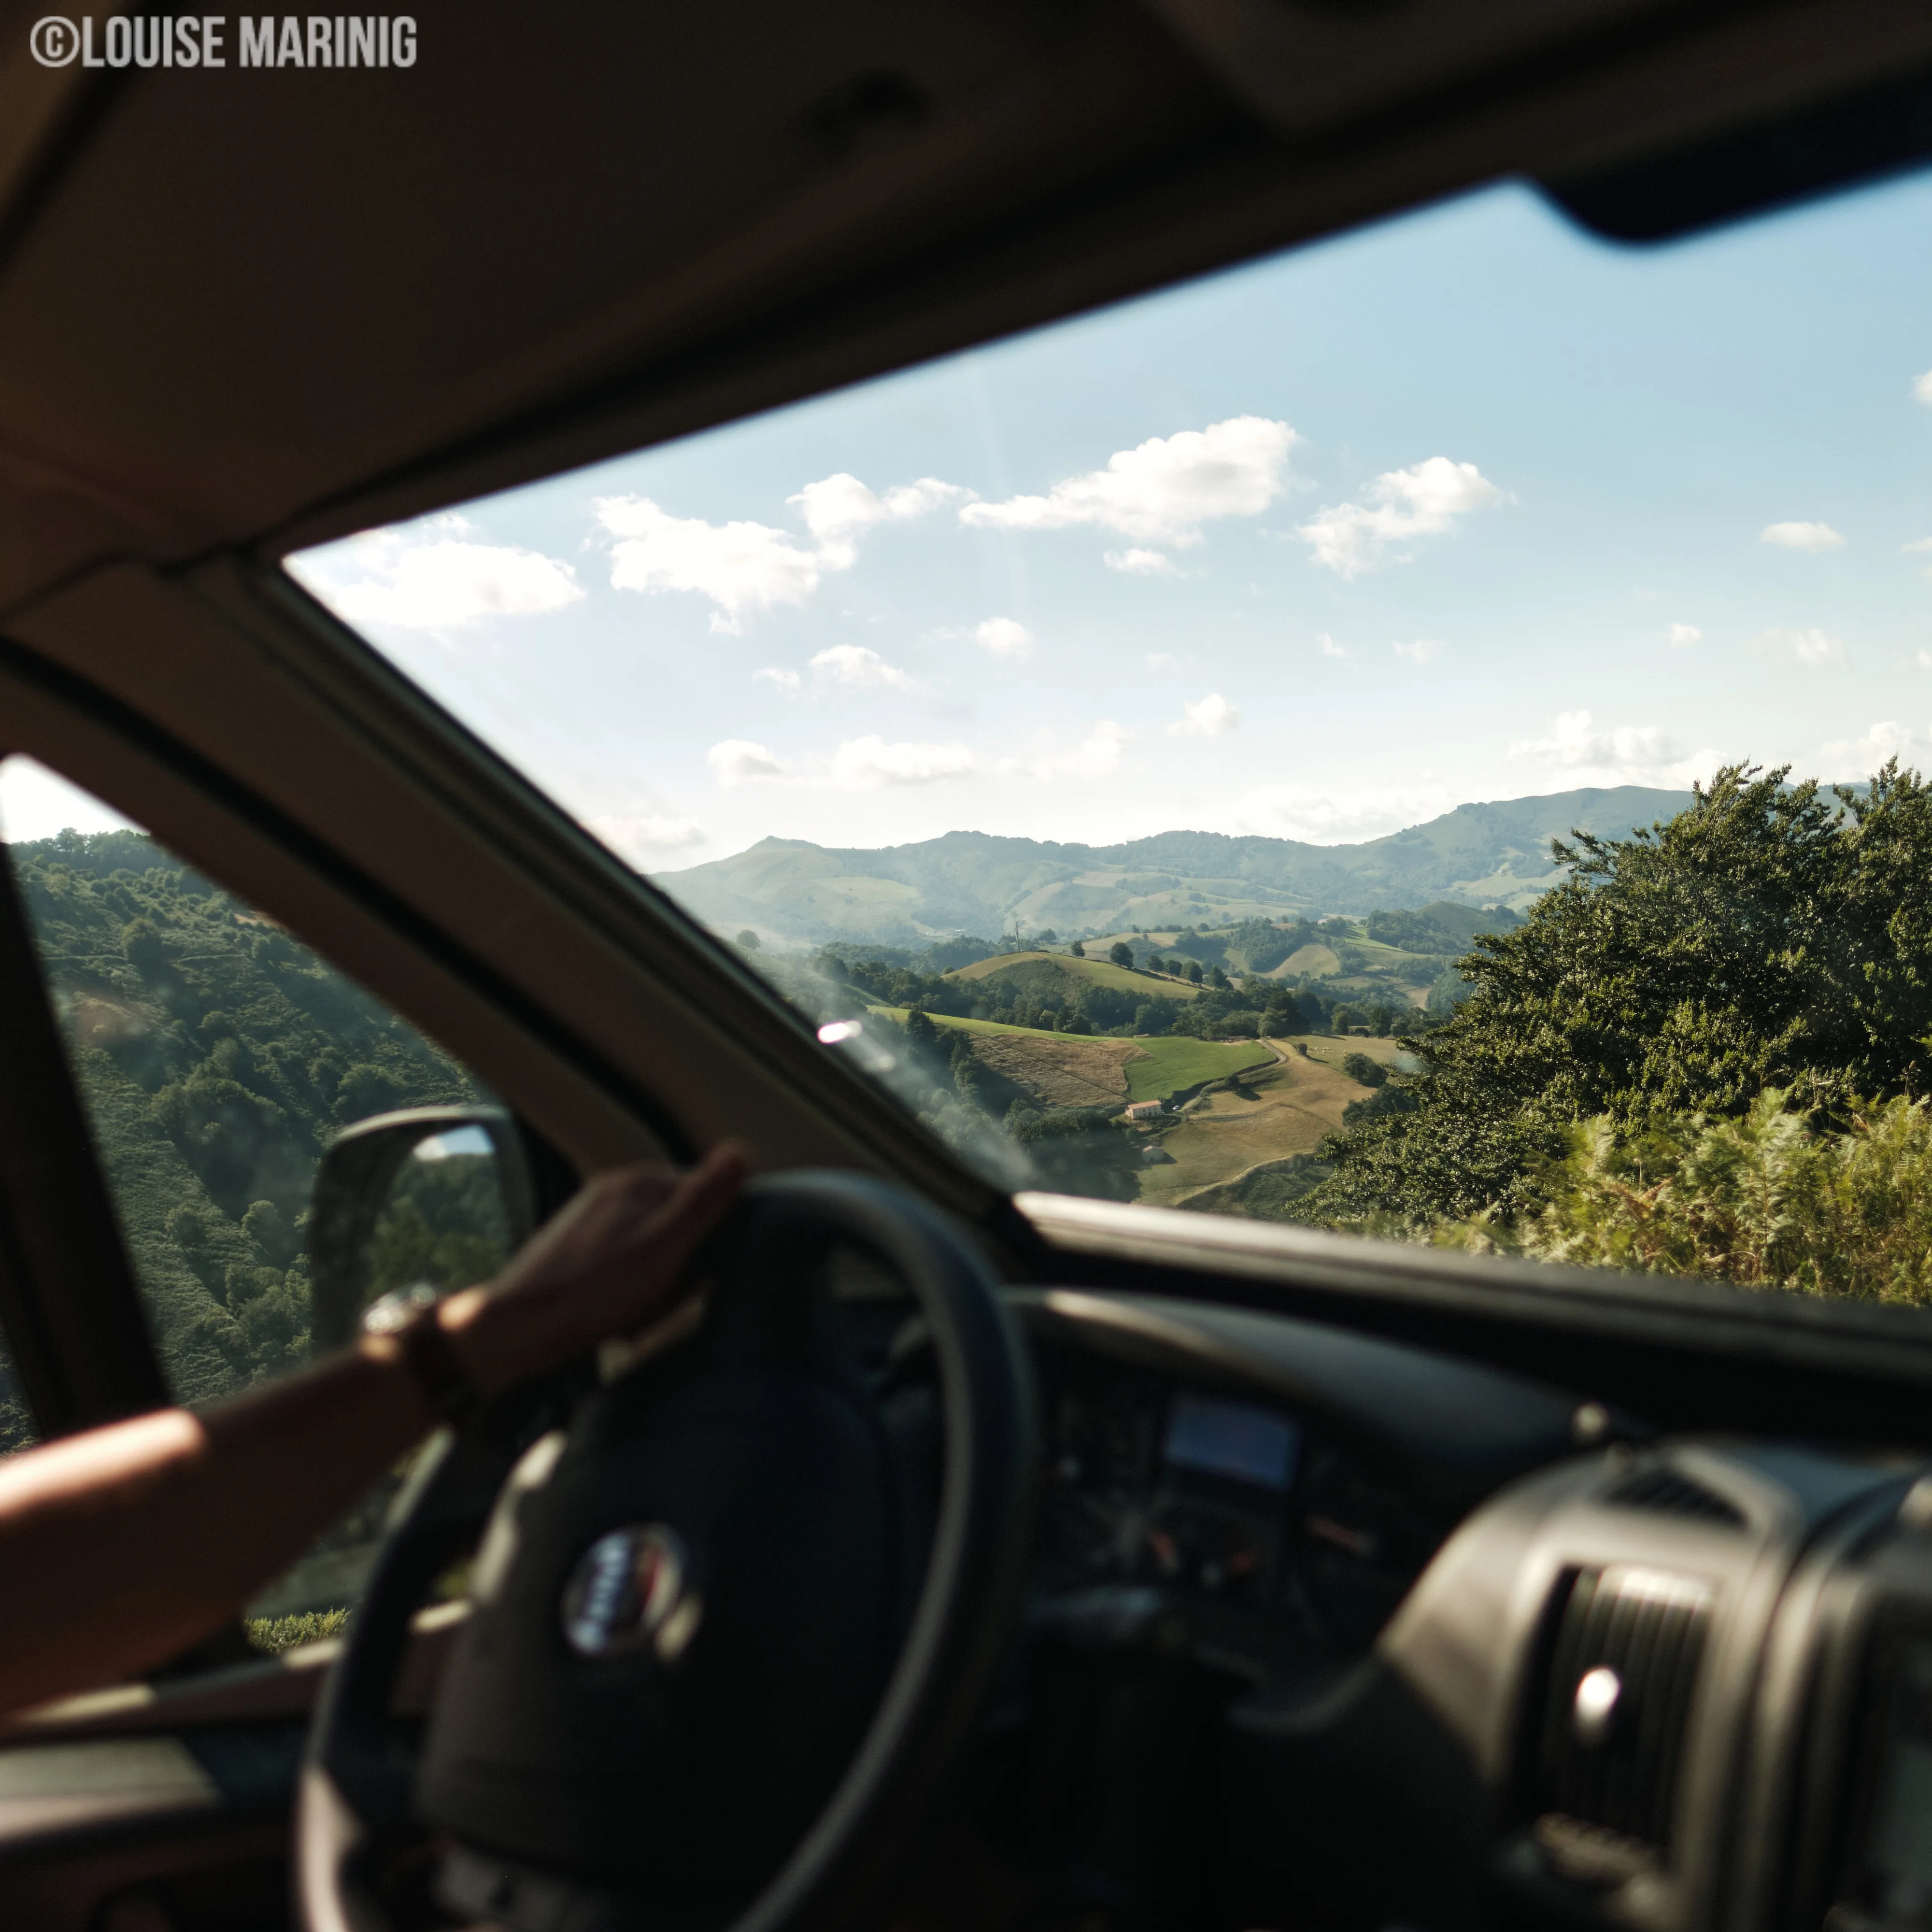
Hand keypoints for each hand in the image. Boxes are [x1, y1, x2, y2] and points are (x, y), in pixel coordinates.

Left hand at [435, 1142, 749, 1396]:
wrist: (513, 1331)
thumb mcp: (661, 1251)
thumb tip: (741, 1151)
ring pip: (656, 1251)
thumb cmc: (589, 1295)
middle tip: (657, 1301)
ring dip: (655, 1286)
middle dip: (681, 1268)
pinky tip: (614, 1317)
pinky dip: (630, 1294)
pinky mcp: (578, 1248)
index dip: (711, 1244)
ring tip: (632, 1312)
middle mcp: (614, 1190)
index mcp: (639, 1182)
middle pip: (682, 1227)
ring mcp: (593, 1218)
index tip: (691, 1277)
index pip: (709, 1200)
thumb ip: (703, 1202)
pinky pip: (627, 1267)